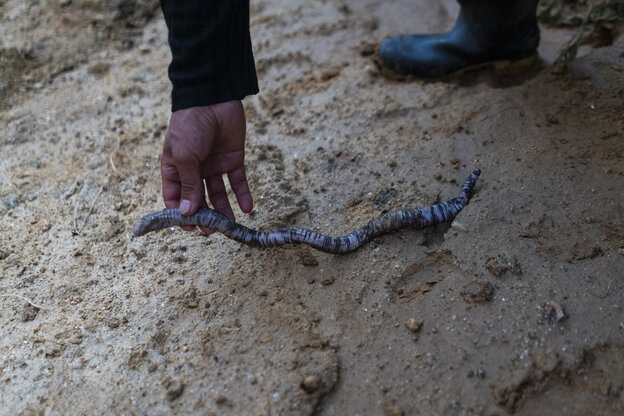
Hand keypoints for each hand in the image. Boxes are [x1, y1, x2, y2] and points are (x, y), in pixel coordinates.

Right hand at [160, 101, 252, 233]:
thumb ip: (189, 186)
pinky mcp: (233, 159)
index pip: (175, 196)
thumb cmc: (191, 126)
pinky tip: (247, 209)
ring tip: (230, 224)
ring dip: (224, 209)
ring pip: (218, 193)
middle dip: (205, 215)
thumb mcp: (185, 158)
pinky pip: (238, 181)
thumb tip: (187, 213)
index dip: (180, 213)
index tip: (189, 228)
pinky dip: (243, 195)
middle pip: (198, 198)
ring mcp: (214, 164)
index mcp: (175, 167)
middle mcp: (194, 168)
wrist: (214, 99)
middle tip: (212, 230)